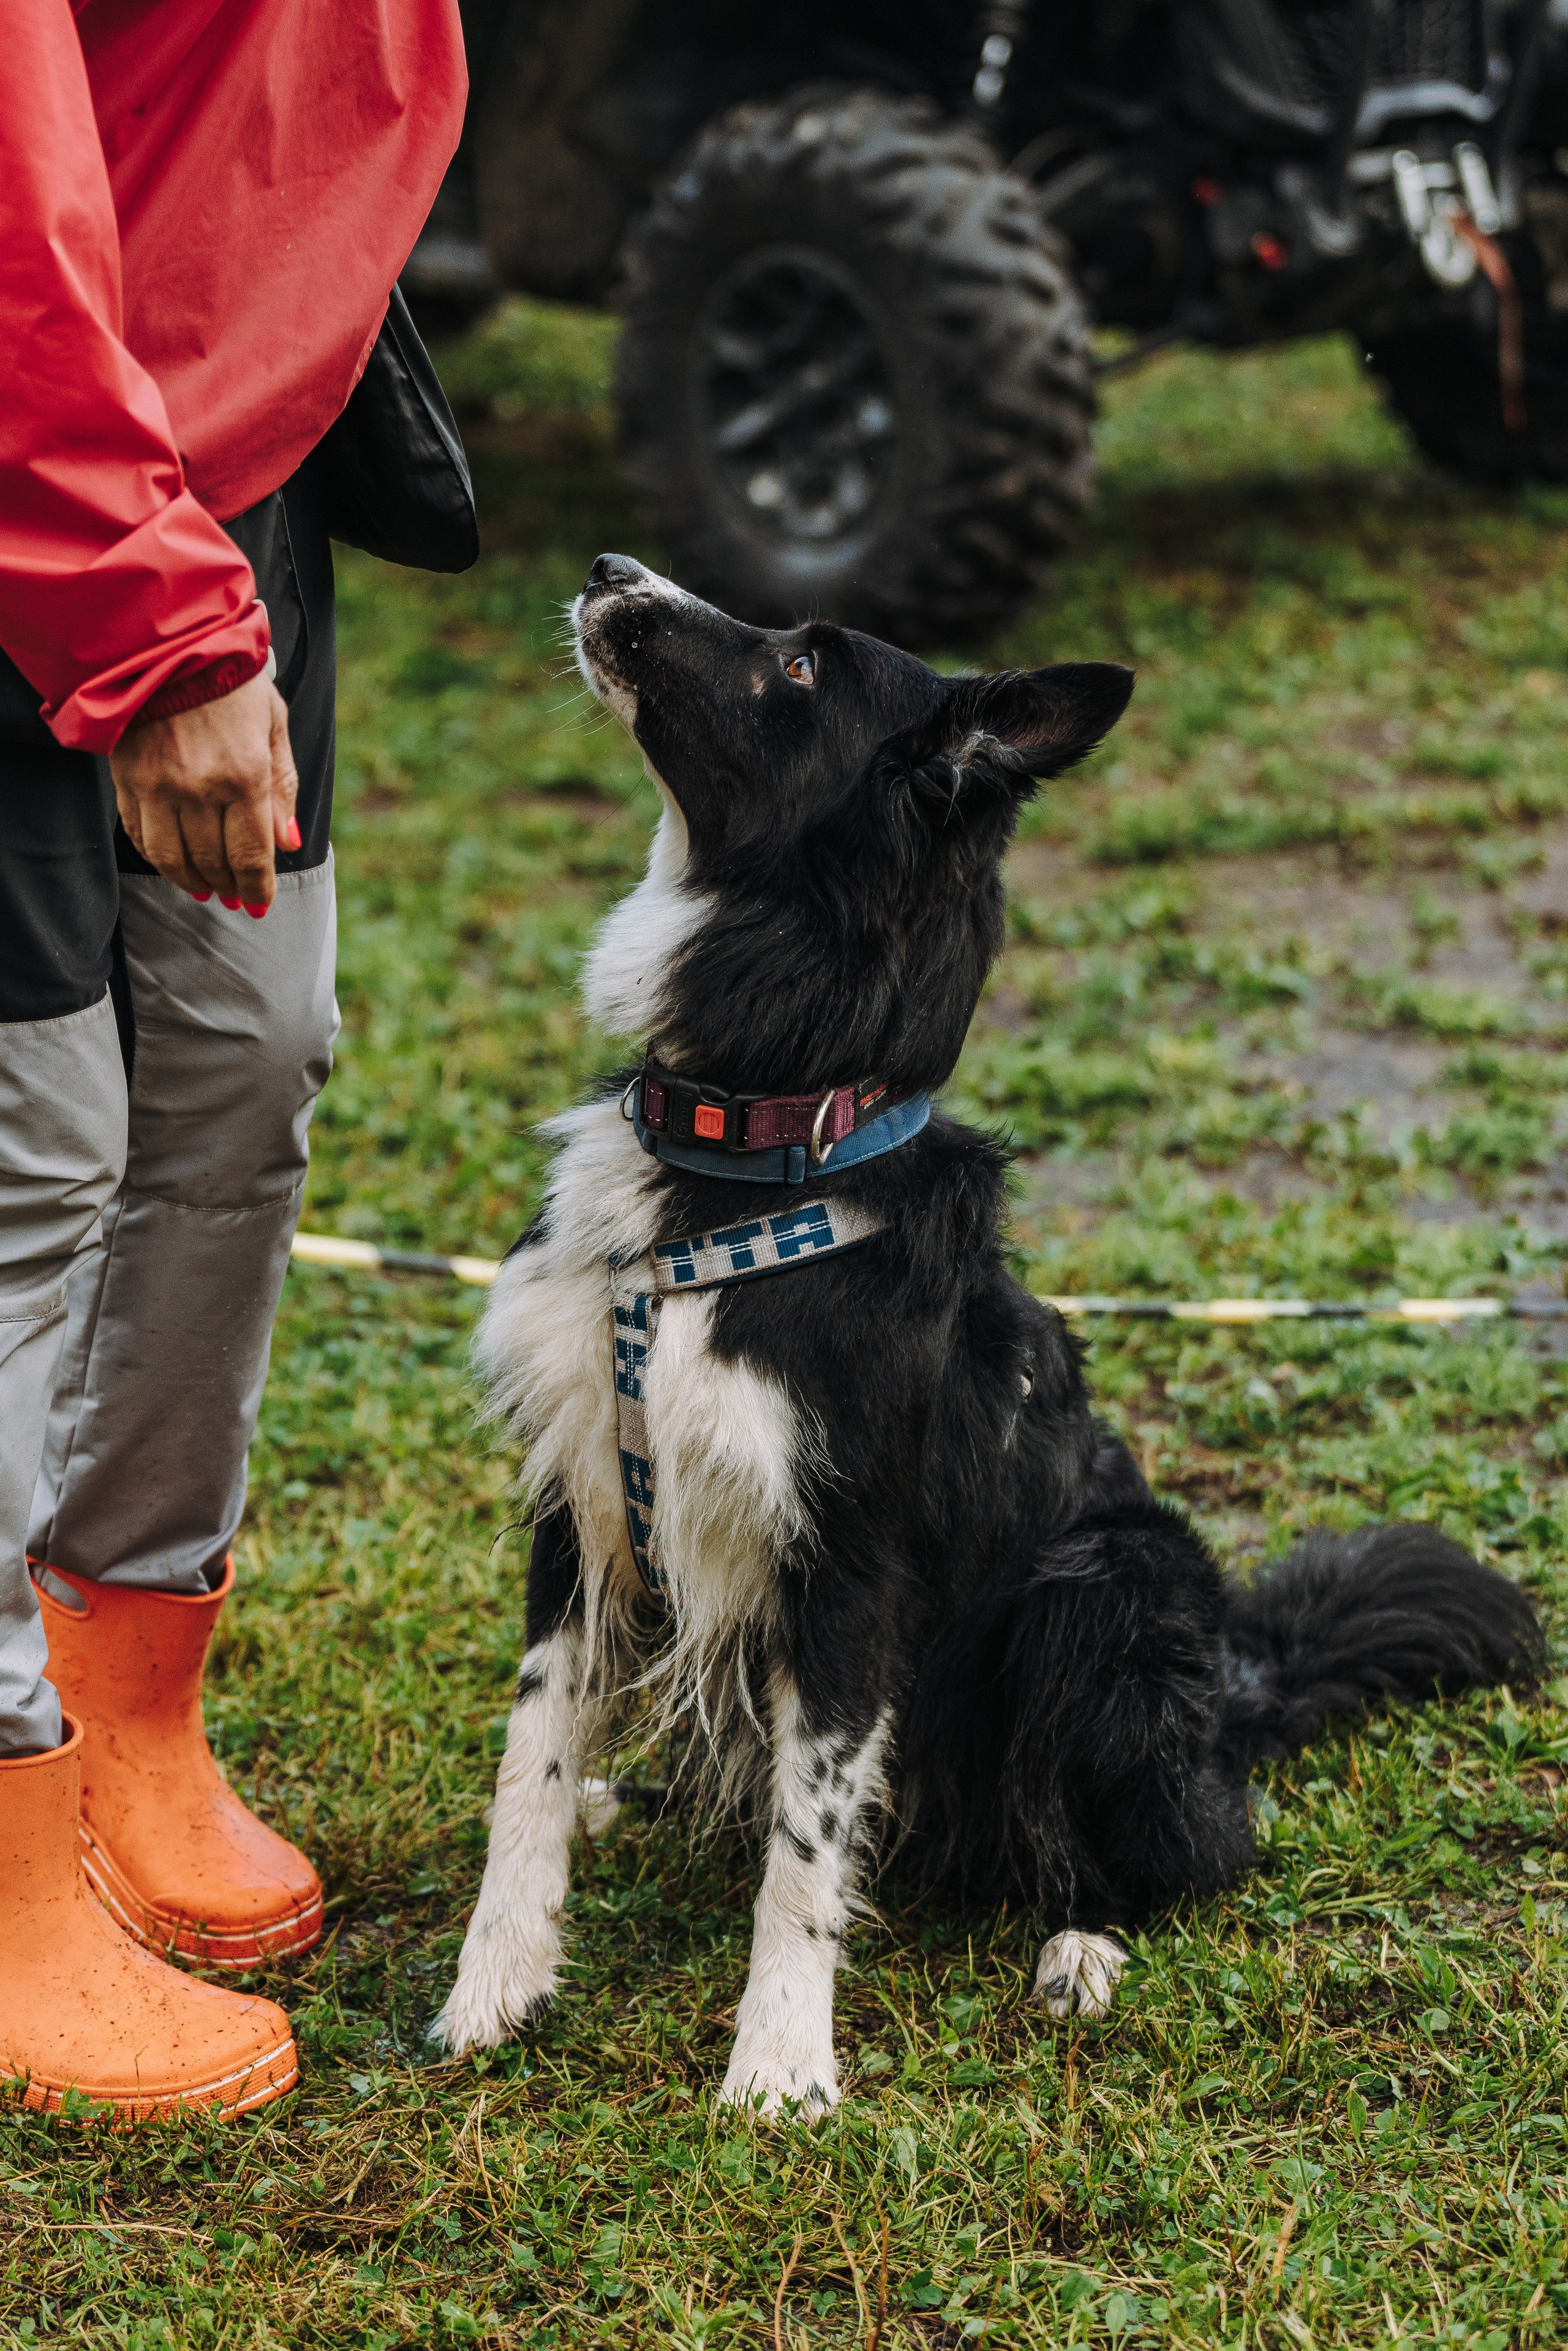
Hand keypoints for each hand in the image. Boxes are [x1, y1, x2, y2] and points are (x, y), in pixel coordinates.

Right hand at [110, 672, 299, 911]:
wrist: (168, 643)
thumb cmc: (231, 681)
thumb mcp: (273, 725)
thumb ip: (283, 787)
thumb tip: (288, 844)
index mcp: (244, 774)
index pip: (251, 854)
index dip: (257, 888)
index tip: (260, 905)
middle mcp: (199, 787)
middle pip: (213, 862)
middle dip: (228, 886)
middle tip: (235, 896)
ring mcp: (158, 786)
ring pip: (172, 858)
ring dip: (191, 881)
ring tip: (205, 888)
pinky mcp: (127, 779)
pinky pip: (140, 836)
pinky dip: (158, 858)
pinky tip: (173, 863)